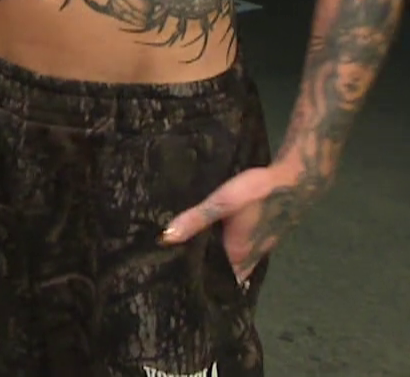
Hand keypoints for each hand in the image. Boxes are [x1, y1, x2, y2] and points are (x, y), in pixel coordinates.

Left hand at [162, 160, 310, 282]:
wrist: (296, 181)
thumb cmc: (257, 193)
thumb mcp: (221, 203)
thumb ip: (195, 220)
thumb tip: (165, 239)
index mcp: (238, 254)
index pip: (217, 279)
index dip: (199, 280)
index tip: (176, 280)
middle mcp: (252, 256)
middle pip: (228, 272)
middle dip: (208, 272)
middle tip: (179, 269)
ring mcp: (263, 247)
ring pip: (239, 262)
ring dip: (221, 262)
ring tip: (194, 257)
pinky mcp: (269, 235)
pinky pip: (247, 251)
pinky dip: (233, 251)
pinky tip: (222, 241)